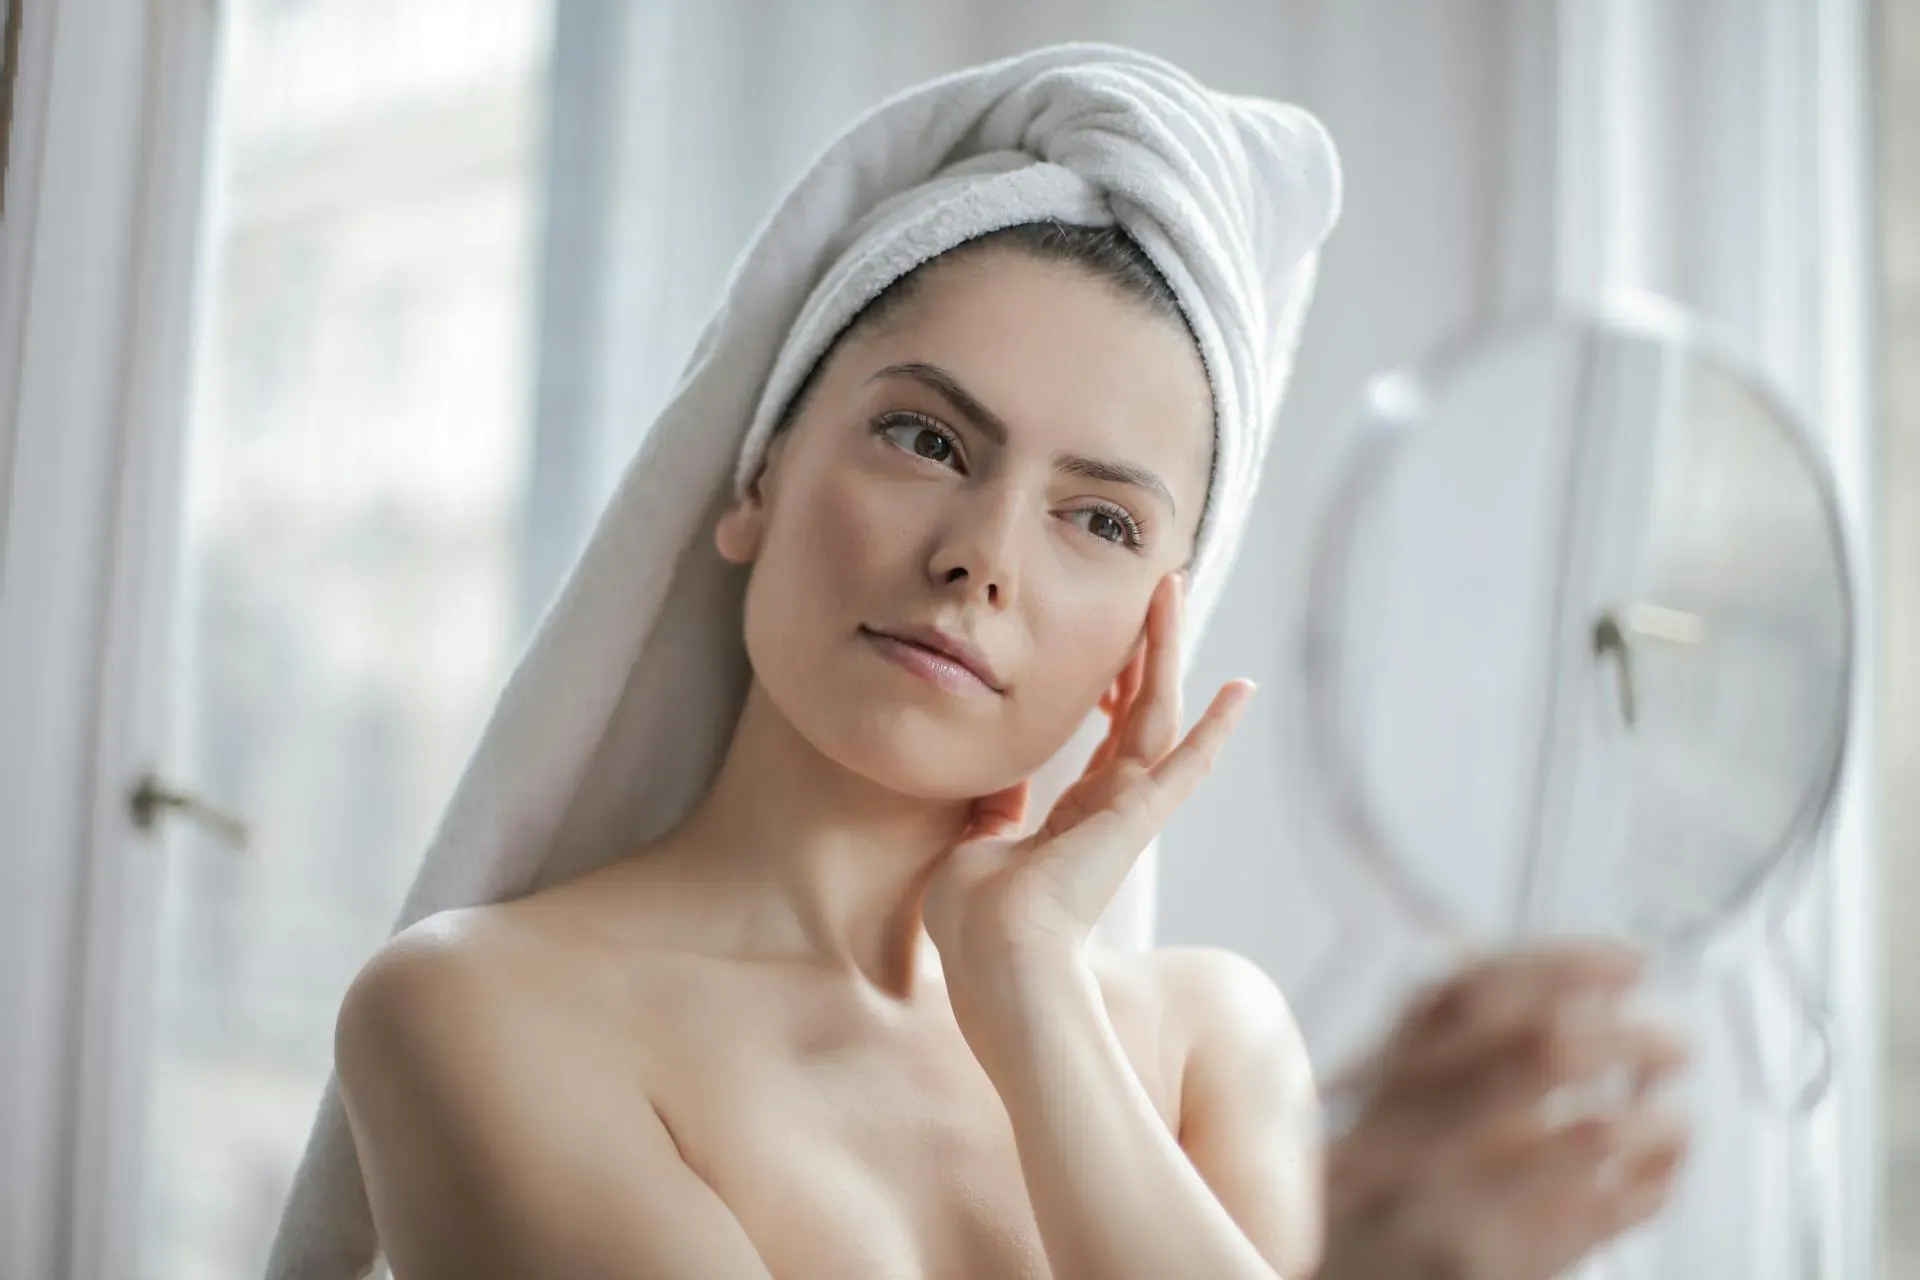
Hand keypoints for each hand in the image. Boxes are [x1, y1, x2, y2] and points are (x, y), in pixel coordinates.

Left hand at [922, 572, 1254, 987]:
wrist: (995, 960)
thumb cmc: (977, 922)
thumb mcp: (974, 852)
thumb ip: (991, 817)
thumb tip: (989, 794)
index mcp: (1074, 818)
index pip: (1105, 737)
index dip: (1112, 685)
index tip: (1116, 643)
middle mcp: (1111, 807)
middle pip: (1140, 708)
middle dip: (1149, 645)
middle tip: (1162, 587)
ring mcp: (1129, 809)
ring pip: (1158, 710)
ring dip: (1167, 647)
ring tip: (1174, 588)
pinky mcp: (1138, 815)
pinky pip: (1186, 762)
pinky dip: (1216, 727)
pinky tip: (1242, 689)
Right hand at [1319, 944, 1691, 1279]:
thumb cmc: (1364, 1213)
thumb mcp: (1372, 1121)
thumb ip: (1430, 1055)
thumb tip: (1545, 989)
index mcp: (1378, 1086)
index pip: (1470, 992)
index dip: (1562, 965)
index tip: (1626, 963)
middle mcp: (1404, 1135)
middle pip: (1541, 1049)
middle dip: (1630, 1037)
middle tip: (1672, 1044)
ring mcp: (1447, 1206)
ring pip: (1590, 1132)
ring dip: (1654, 1119)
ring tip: (1672, 1119)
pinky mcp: (1489, 1268)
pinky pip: (1607, 1214)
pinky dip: (1655, 1185)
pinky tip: (1658, 1175)